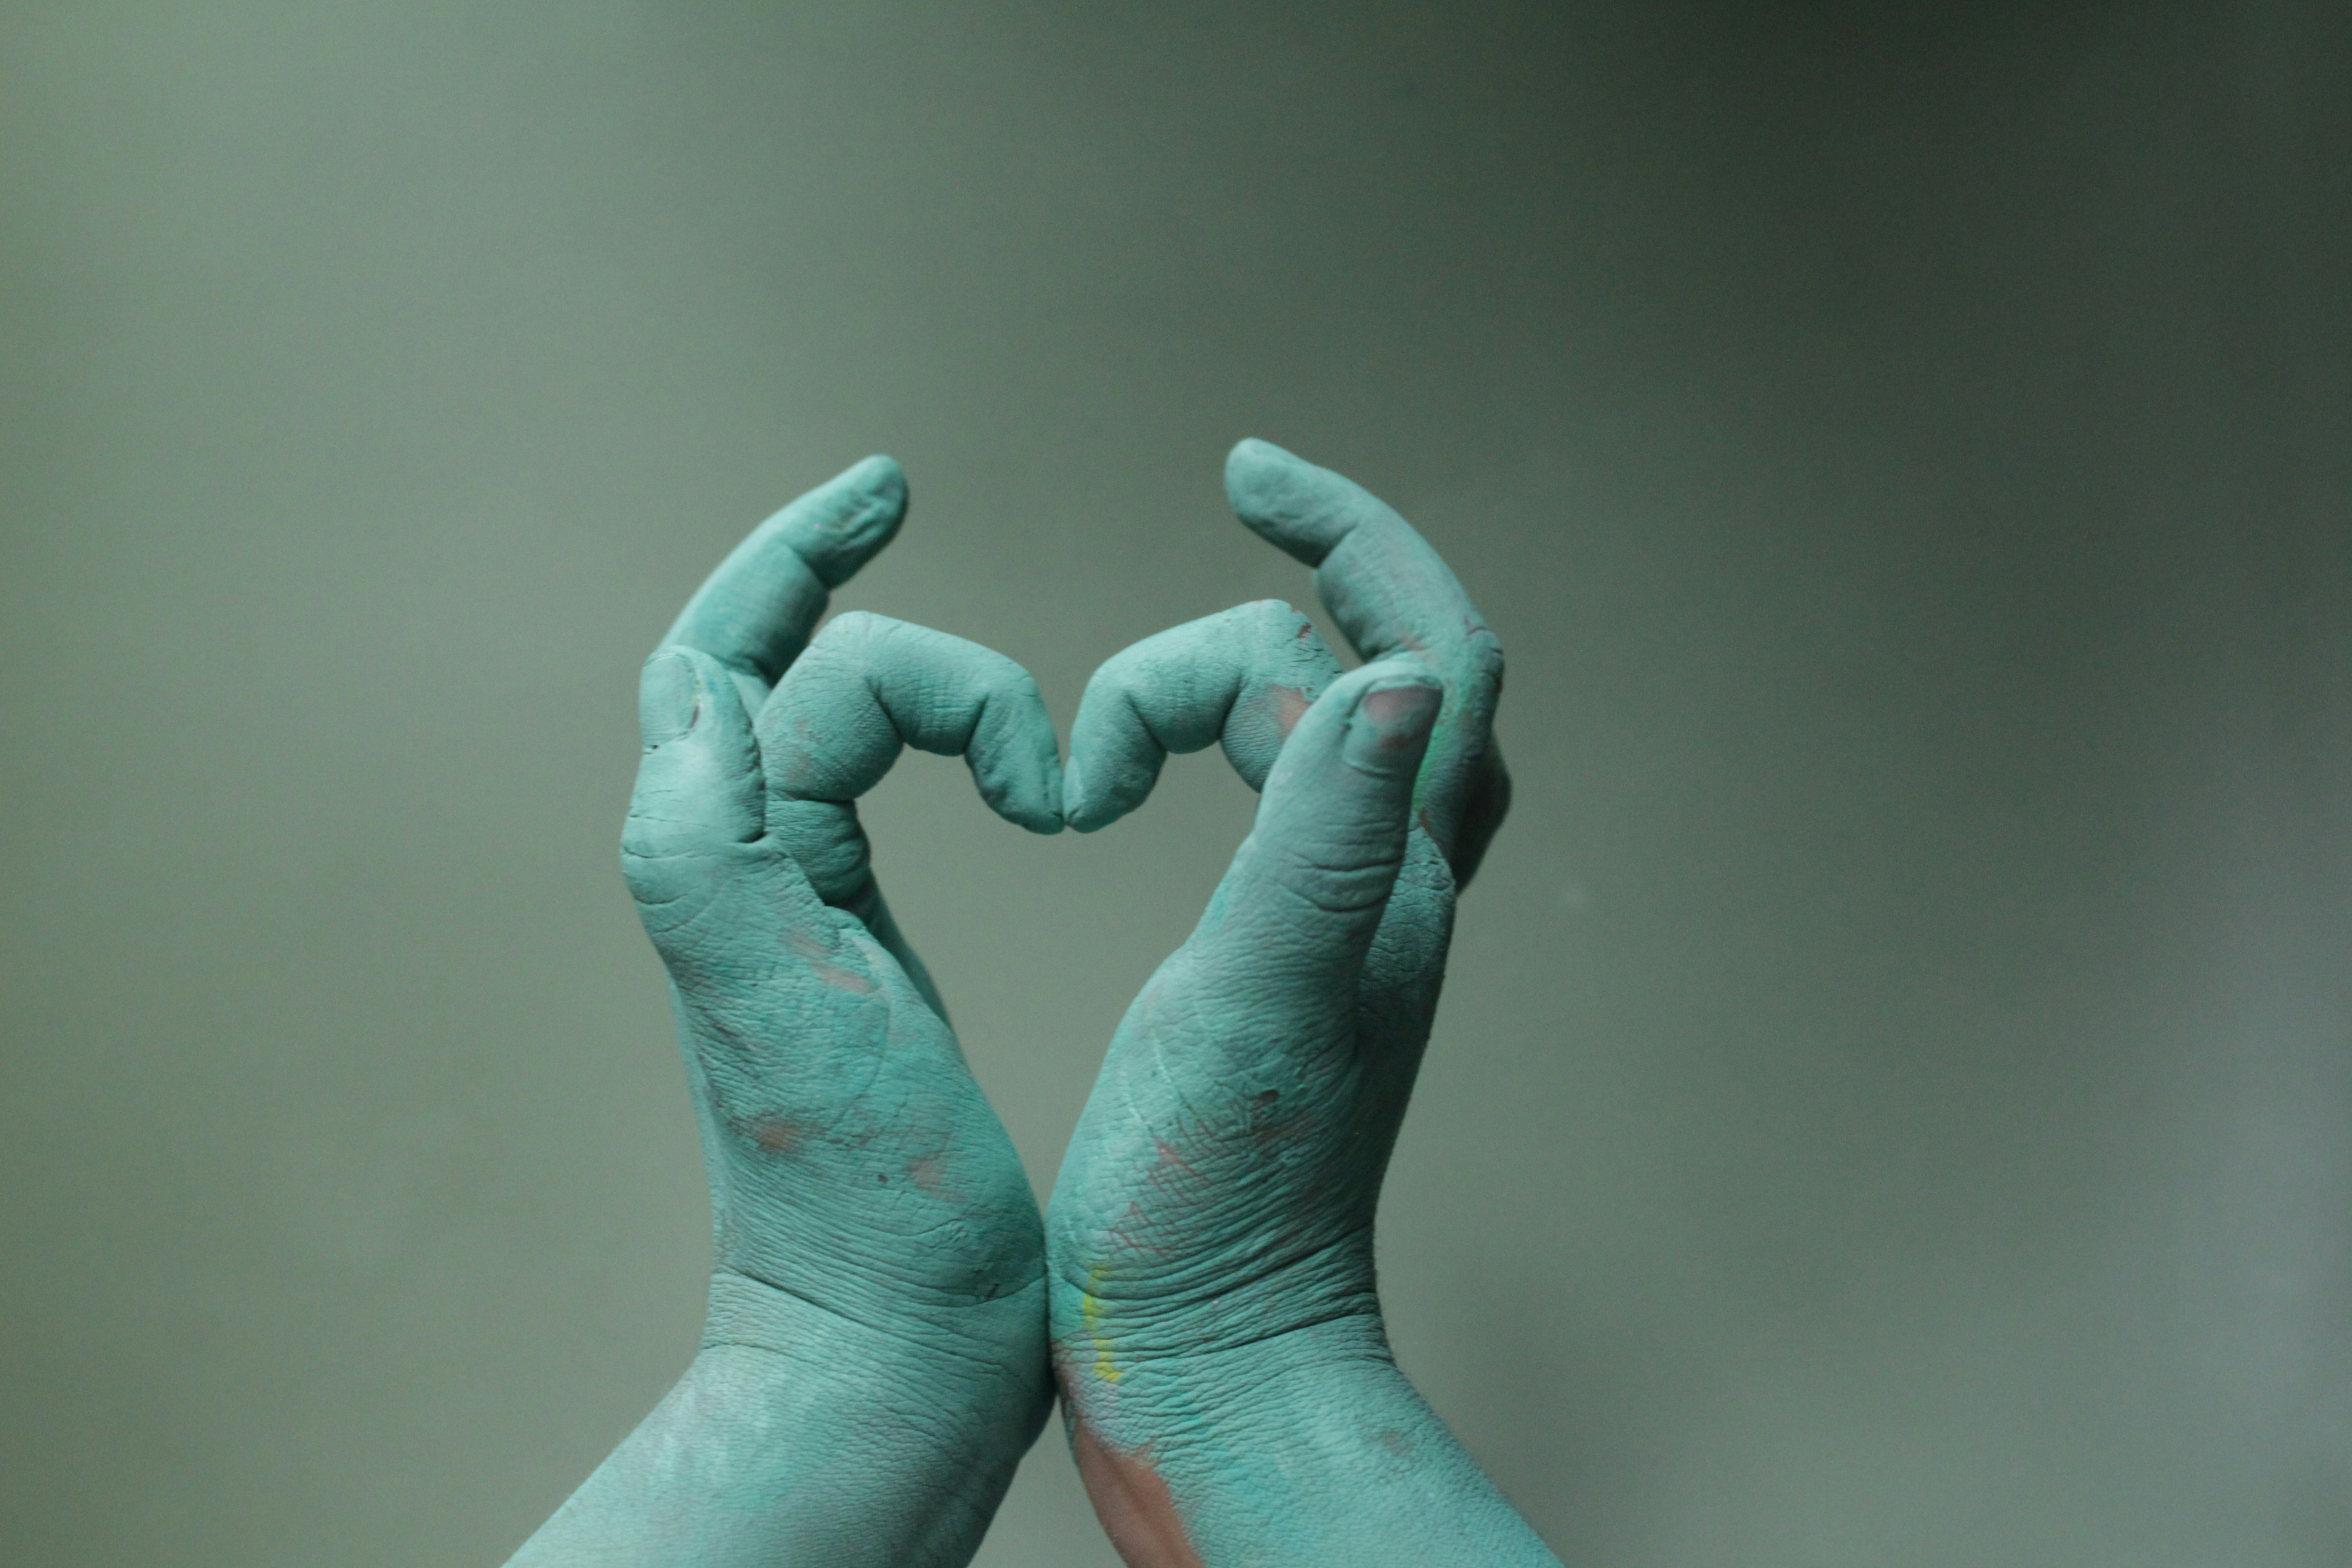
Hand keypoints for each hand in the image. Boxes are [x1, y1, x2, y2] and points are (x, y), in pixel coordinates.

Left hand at [510, 458, 1058, 1566]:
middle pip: (806, 676)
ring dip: (929, 684)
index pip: (729, 655)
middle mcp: (744, 869)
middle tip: (1029, 739)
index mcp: (722, 866)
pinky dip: (934, 734)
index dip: (795, 552)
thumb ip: (711, 848)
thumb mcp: (778, 1013)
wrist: (897, 1346)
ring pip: (844, 722)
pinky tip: (985, 750)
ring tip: (1027, 742)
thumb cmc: (860, 1205)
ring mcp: (800, 905)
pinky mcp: (861, 944)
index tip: (891, 486)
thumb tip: (705, 690)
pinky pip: (874, 788)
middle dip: (903, 647)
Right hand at [1047, 441, 1552, 1565]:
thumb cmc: (1215, 1205)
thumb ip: (1326, 835)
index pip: (1422, 650)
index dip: (1351, 534)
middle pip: (1409, 673)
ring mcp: (1348, 938)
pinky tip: (1173, 766)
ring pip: (1351, 742)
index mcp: (1391, 882)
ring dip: (1269, 659)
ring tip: (1155, 674)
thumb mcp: (1263, 1000)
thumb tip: (1402, 670)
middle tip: (1237, 493)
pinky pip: (1298, 815)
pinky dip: (1241, 744)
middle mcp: (1393, 897)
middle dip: (1330, 564)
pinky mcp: (1291, 981)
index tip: (1244, 470)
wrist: (1210, 1354)